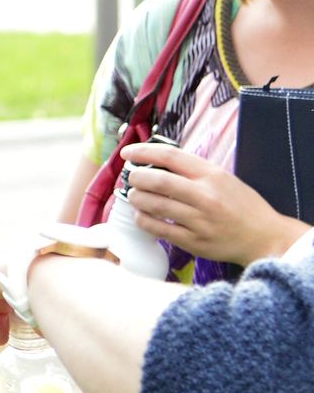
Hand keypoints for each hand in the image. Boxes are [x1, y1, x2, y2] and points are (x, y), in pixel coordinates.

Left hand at [122, 142, 308, 263]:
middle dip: (136, 177)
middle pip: (157, 180)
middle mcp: (205, 195)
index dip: (143, 151)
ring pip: (154, 204)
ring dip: (137, 198)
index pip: (170, 156)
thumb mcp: (224, 178)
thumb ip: (194, 171)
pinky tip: (141, 215)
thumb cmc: (242, 206)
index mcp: (212, 175)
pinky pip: (158, 228)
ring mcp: (198, 220)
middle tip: (131, 179)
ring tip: (135, 196)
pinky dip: (143, 220)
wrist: (265, 237)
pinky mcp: (193, 241)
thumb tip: (157, 162)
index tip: (127, 153)